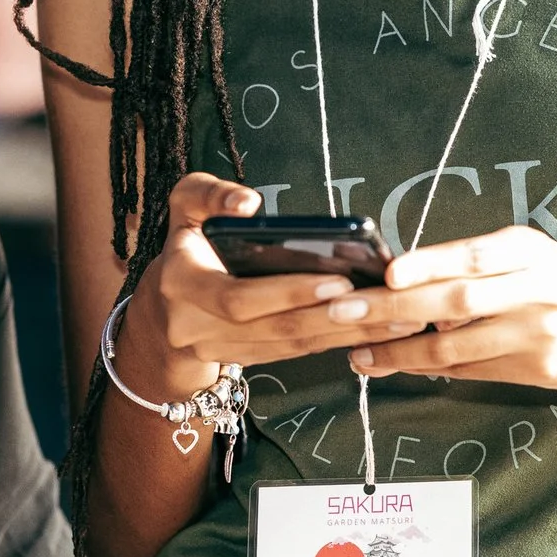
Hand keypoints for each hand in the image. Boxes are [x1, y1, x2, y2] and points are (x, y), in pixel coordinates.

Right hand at [115, 173, 426, 401]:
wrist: (159, 315)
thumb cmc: (185, 247)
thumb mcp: (183, 207)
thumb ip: (209, 194)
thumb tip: (249, 203)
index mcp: (180, 285)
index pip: (236, 298)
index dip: (287, 293)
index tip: (338, 280)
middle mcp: (194, 327)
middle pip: (274, 330)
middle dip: (333, 318)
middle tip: (385, 303)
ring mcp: (218, 352)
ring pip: (290, 347)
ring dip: (345, 334)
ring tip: (396, 319)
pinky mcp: (243, 362)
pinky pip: (293, 356)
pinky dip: (333, 342)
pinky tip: (372, 331)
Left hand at [341, 225, 556, 389]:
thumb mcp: (534, 258)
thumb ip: (477, 266)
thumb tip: (402, 280)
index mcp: (528, 250)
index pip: (470, 254)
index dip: (426, 263)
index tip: (387, 273)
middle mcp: (535, 287)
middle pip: (454, 299)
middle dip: (392, 308)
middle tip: (345, 314)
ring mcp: (538, 332)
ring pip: (457, 344)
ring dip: (401, 351)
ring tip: (361, 354)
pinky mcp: (542, 369)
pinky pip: (475, 370)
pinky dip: (435, 368)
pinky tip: (403, 366)